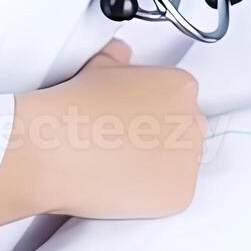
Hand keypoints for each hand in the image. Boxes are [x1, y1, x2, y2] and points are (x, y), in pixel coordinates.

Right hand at [0, 40, 207, 233]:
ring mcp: (190, 160)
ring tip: (120, 167)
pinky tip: (124, 186)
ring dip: (158, 168)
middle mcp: (194, 121)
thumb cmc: (75, 108)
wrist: (57, 149)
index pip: (179, 102)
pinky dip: (153, 196)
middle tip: (125, 147)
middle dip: (160, 140)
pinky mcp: (180, 194)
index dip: (152, 114)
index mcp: (182, 86)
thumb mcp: (98, 68)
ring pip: (180, 166)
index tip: (132, 124)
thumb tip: (120, 53)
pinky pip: (173, 196)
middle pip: (185, 132)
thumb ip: (118, 58)